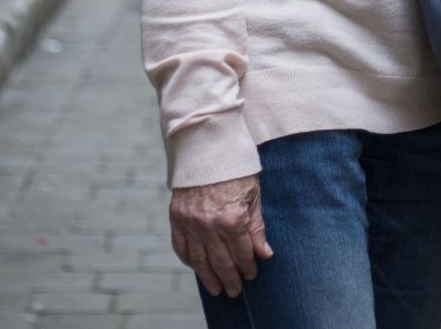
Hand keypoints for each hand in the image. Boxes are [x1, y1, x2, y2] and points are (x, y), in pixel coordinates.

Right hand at [168, 176, 272, 297]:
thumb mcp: (254, 195)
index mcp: (232, 219)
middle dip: (230, 279)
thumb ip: (257, 227)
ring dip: (209, 277)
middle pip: (221, 262)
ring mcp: (190, 223)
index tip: (251, 275)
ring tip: (216, 289)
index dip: (248, 267)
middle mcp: (209, 225)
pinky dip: (188, 260)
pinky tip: (197, 267)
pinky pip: (181, 247)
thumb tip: (264, 254)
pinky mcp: (176, 217)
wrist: (206, 148)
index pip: (242, 254)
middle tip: (234, 291)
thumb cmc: (235, 169)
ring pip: (199, 260)